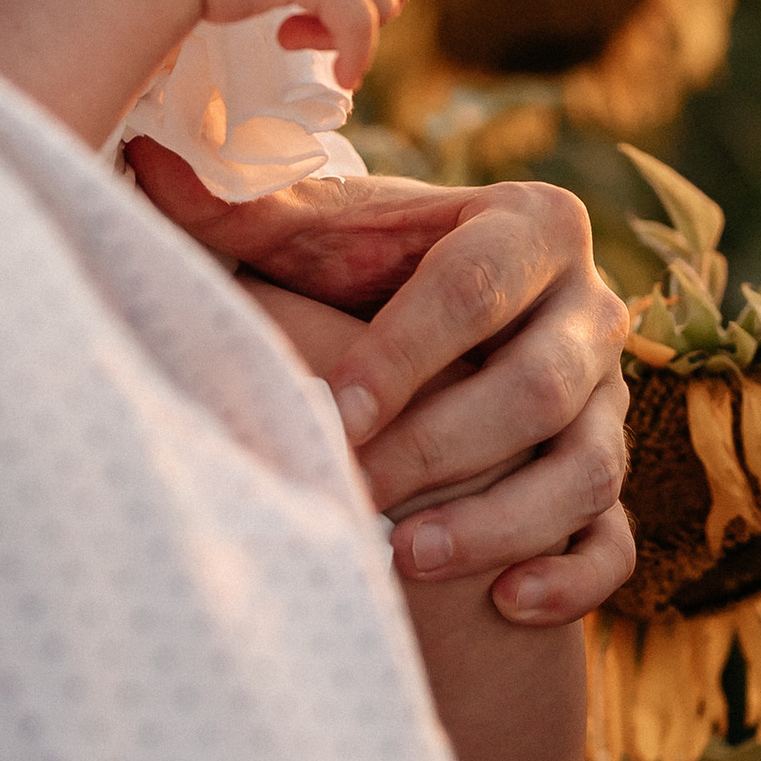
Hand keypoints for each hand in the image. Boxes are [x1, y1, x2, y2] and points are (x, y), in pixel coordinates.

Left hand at [127, 151, 633, 622]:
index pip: (477, 286)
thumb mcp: (318, 241)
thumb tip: (144, 156)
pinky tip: (507, 604)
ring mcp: (609, 404)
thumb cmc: (361, 279)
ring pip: (588, 469)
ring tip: (409, 558)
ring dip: (504, 521)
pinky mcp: (610, 483)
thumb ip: (244, 210)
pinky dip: (571, 577)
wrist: (444, 339)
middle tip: (355, 493)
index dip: (405, 351)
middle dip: (442, 445)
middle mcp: (589, 311)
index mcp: (529, 228)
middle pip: (539, 385)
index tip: (331, 408)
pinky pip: (616, 542)